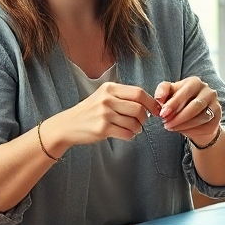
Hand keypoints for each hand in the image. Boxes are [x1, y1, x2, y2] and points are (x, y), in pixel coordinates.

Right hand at [44, 82, 160, 153]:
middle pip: (138, 108)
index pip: (138, 92)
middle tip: (141, 122)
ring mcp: (104, 114)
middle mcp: (107, 99)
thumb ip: (122, 97)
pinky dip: (130, 136)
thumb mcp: (103, 96)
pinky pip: (126, 133)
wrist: (67, 125)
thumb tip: (148, 103)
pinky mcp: (102, 129)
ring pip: (134, 122)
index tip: (156, 109)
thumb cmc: (89, 112)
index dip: (151, 102)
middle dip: (144, 117)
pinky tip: (126, 134)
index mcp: (109, 88)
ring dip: (137, 128)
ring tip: (132, 129)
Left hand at [155, 77, 221, 146]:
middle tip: (166, 123)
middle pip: (194, 106)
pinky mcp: (218, 117)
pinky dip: (191, 130)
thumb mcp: (169, 94)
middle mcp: (208, 91)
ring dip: (183, 125)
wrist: (195, 117)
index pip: (186, 91)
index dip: (173, 103)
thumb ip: (163, 91)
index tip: (162, 113)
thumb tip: (159, 97)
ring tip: (171, 127)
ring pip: (200, 117)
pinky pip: (205, 126)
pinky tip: (181, 130)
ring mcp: (215, 104)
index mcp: (195, 82)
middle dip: (178, 117)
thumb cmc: (180, 102)